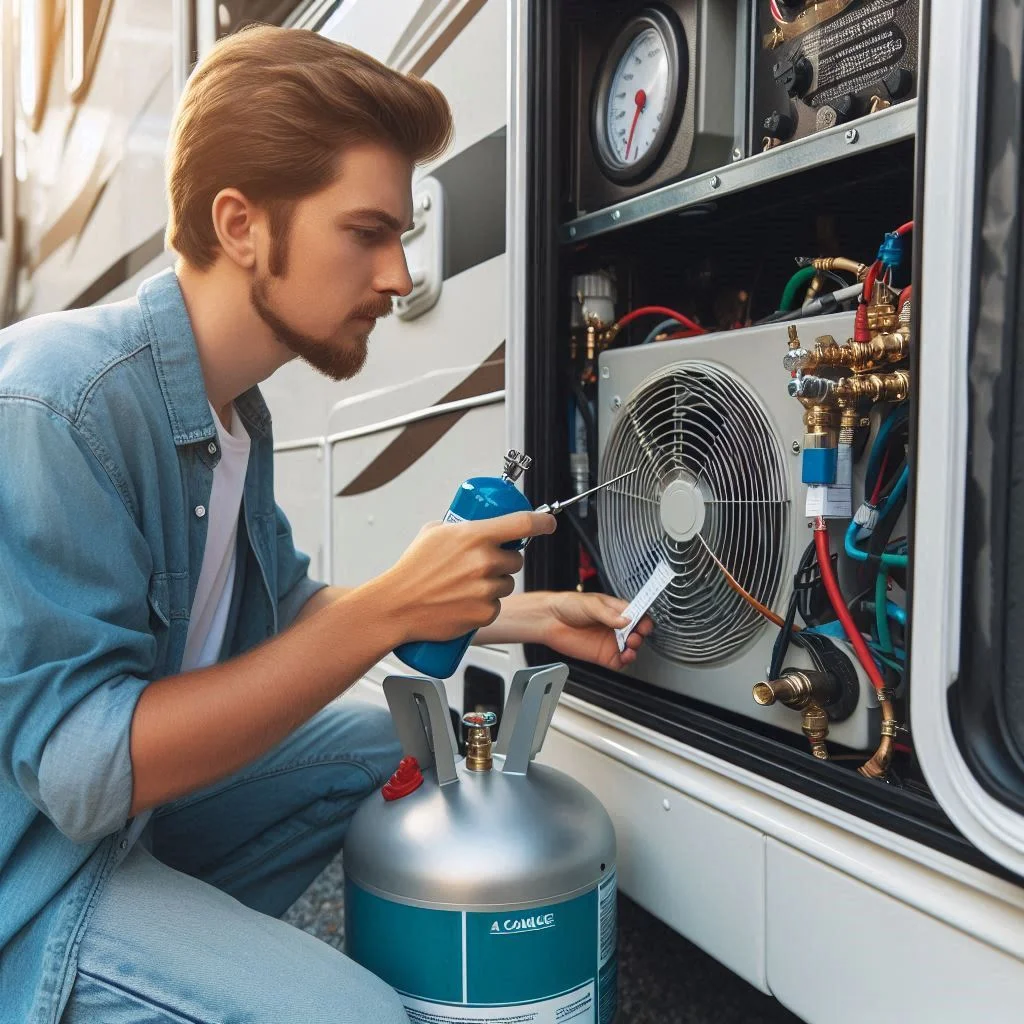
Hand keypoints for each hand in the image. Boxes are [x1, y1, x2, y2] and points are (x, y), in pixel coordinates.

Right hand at [379, 511, 556, 644]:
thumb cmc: (411, 571)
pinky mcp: (484, 612)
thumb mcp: (433, 534)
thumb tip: (474, 522)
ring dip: (495, 583)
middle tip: (481, 564)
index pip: (522, 523)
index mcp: (474, 536)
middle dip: (504, 560)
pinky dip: (485, 604)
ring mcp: (486, 588)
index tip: (548, 523)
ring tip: (467, 585)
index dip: (542, 522)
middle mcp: (484, 561)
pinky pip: (496, 605)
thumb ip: (460, 526)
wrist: (396, 606)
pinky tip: (464, 602)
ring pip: (507, 582)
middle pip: (516, 558)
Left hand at [541, 591, 653, 671]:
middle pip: (638, 632)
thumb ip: (609, 614)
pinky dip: (626, 661)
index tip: (643, 624)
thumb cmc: (568, 606)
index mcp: (616, 610)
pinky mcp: (603, 655)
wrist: (549, 620)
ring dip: (635, 648)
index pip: (638, 615)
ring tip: (630, 646)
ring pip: (631, 648)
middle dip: (640, 635)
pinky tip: (625, 656)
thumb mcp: (591, 604)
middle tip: (635, 635)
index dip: (643, 620)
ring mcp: (610, 641)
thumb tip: (626, 620)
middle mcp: (615, 626)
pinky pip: (620, 661)